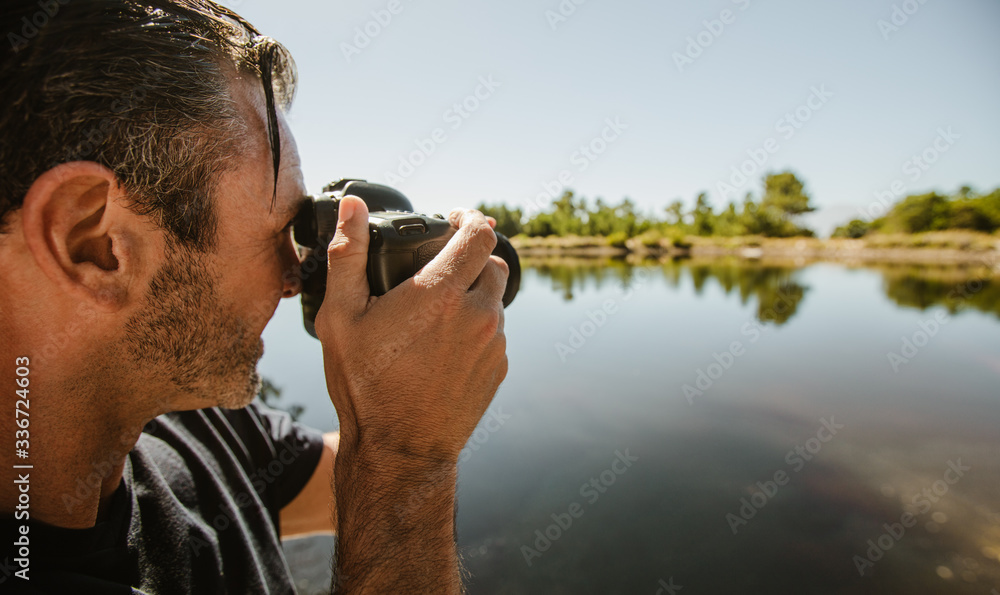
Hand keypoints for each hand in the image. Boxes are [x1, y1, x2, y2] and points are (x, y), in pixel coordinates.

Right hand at [315, 195, 508, 463]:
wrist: (399, 451)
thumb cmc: (365, 384)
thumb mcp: (341, 317)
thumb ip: (348, 255)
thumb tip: (352, 207)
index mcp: (442, 293)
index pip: (482, 232)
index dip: (470, 217)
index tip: (454, 219)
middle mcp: (478, 314)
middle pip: (493, 263)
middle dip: (471, 257)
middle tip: (440, 266)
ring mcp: (493, 344)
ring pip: (494, 301)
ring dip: (473, 295)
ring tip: (435, 313)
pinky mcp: (498, 369)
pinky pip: (493, 334)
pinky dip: (475, 329)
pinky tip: (442, 346)